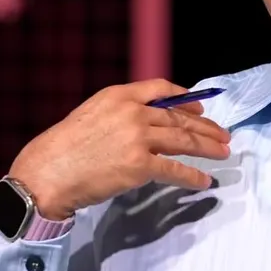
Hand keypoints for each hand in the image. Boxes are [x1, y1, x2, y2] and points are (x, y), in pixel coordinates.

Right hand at [9, 79, 230, 218]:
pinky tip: (204, 180)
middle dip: (205, 127)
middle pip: (178, 118)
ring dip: (207, 148)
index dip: (185, 98)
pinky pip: (175, 170)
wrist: (47, 172)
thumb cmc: (63, 148)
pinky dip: (192, 176)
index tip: (200, 108)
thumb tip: (147, 123)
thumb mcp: (91, 115)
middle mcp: (132, 112)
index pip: (161, 90)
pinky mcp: (140, 165)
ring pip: (183, 141)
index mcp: (119, 95)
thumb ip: (119, 114)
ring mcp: (138, 138)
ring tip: (224, 153)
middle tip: (223, 135)